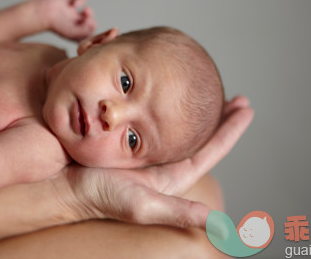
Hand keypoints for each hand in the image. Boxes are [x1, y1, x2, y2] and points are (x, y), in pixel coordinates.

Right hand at [46, 0, 96, 40]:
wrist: (43, 12)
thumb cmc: (54, 24)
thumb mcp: (71, 32)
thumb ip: (84, 31)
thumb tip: (93, 25)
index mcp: (74, 34)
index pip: (89, 34)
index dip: (91, 30)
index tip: (87, 27)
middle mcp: (74, 24)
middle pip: (90, 24)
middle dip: (91, 21)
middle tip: (86, 20)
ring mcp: (72, 14)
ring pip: (87, 12)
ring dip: (89, 11)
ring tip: (84, 11)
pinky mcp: (70, 2)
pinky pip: (80, 0)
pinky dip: (80, 0)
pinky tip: (74, 4)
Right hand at [58, 96, 253, 228]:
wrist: (64, 183)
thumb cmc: (100, 196)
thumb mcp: (142, 205)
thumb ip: (178, 211)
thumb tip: (218, 222)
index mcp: (173, 175)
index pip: (211, 150)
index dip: (230, 130)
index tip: (246, 108)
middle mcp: (163, 160)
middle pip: (200, 135)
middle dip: (220, 116)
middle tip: (237, 97)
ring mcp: (145, 147)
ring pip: (178, 123)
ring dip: (194, 108)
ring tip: (208, 89)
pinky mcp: (127, 135)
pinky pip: (152, 115)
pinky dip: (164, 103)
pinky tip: (165, 89)